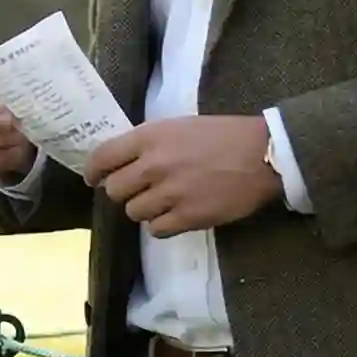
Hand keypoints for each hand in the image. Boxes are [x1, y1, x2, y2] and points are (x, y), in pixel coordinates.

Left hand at [83, 115, 279, 237]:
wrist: (263, 155)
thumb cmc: (224, 135)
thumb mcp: (180, 126)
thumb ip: (150, 143)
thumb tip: (126, 162)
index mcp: (150, 137)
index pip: (103, 157)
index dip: (94, 171)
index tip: (94, 179)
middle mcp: (154, 165)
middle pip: (115, 190)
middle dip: (124, 192)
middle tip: (139, 190)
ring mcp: (170, 193)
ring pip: (134, 212)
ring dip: (145, 209)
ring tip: (163, 202)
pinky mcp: (188, 217)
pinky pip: (156, 229)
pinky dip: (162, 225)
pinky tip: (175, 216)